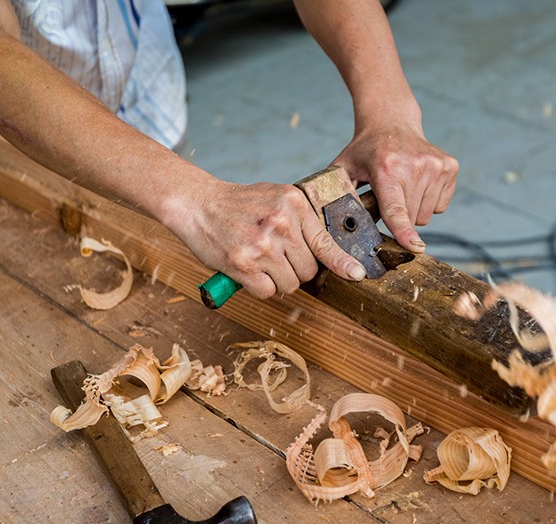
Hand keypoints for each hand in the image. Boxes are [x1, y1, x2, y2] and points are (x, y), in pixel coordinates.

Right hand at [165, 179, 366, 299]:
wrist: (198, 204)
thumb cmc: (238, 205)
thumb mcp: (275, 199)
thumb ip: (300, 220)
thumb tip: (326, 252)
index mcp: (294, 203)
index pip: (325, 241)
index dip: (343, 263)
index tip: (358, 274)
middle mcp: (281, 223)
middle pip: (309, 270)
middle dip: (295, 270)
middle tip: (275, 256)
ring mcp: (262, 245)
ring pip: (289, 284)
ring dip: (277, 281)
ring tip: (259, 260)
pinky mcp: (243, 264)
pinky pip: (267, 292)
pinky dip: (259, 287)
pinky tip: (247, 269)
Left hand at [332, 123, 458, 252]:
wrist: (392, 121)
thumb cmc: (365, 151)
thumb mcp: (344, 168)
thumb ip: (337, 196)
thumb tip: (326, 228)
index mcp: (386, 168)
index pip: (396, 208)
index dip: (403, 231)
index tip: (414, 247)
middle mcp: (415, 165)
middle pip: (411, 219)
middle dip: (399, 218)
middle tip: (389, 196)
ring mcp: (435, 165)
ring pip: (426, 215)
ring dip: (413, 211)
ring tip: (402, 188)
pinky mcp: (450, 167)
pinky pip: (440, 206)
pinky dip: (429, 202)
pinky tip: (417, 183)